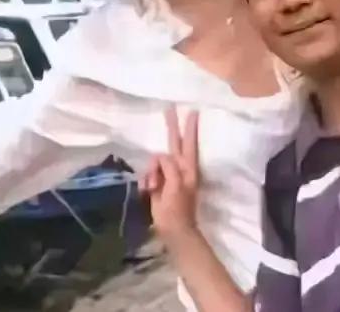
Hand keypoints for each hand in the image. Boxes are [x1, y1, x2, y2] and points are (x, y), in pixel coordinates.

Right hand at [142, 107, 200, 247]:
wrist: (174, 231)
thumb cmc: (177, 210)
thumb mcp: (175, 186)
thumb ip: (170, 168)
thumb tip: (162, 157)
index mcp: (187, 168)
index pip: (189, 143)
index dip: (190, 128)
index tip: (193, 111)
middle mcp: (179, 168)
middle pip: (174, 143)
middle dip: (172, 127)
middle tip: (169, 109)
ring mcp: (168, 175)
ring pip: (156, 161)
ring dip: (151, 172)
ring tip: (152, 187)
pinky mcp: (159, 183)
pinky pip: (149, 174)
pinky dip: (146, 180)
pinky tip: (147, 190)